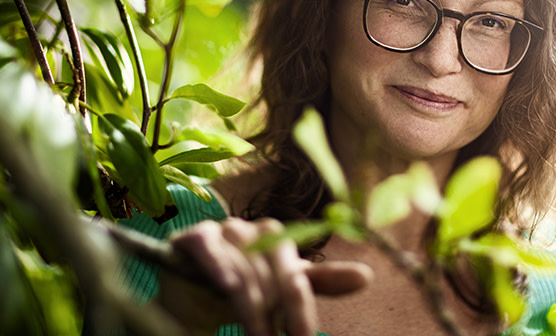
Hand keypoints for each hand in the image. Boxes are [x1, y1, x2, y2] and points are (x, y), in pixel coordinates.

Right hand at [156, 217, 371, 335]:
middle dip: (277, 316)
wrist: (188, 294)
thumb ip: (319, 283)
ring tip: (257, 335)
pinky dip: (217, 264)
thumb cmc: (243, 289)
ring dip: (251, 308)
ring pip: (243, 271)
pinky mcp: (195, 236)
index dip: (301, 313)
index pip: (297, 278)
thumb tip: (367, 276)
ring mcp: (223, 231)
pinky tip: (226, 284)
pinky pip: (208, 246)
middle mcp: (253, 230)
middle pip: (272, 276)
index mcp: (279, 240)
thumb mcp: (281, 290)